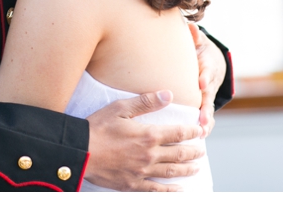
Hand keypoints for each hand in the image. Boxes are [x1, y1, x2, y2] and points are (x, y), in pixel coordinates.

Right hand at [85, 90, 204, 191]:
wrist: (80, 151)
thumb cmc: (97, 127)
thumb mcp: (120, 108)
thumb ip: (145, 102)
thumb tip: (168, 94)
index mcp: (148, 135)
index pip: (178, 133)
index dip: (192, 132)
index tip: (200, 131)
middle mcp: (149, 155)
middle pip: (179, 155)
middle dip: (193, 152)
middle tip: (202, 152)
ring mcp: (142, 172)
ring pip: (171, 172)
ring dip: (187, 170)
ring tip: (196, 168)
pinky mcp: (133, 184)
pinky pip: (157, 189)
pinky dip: (170, 190)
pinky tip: (179, 189)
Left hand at [188, 23, 226, 135]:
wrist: (214, 61)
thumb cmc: (200, 50)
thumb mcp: (199, 41)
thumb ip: (195, 36)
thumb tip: (191, 26)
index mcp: (207, 66)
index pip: (206, 71)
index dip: (204, 77)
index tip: (201, 83)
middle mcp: (209, 82)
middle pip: (208, 95)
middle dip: (206, 107)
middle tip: (202, 117)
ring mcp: (209, 94)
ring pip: (208, 108)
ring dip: (206, 120)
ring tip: (202, 132)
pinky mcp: (205, 102)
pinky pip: (206, 115)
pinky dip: (205, 125)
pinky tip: (200, 136)